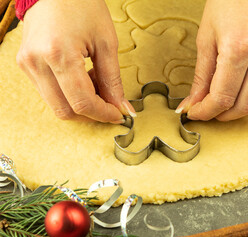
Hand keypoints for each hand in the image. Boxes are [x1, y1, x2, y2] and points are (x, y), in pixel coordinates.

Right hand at [16, 0, 135, 122]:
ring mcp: (28, 65)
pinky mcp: (25, 65)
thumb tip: (121, 106)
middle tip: (110, 102)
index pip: (82, 102)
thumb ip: (113, 80)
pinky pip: (49, 93)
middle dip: (92, 113)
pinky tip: (82, 78)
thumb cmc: (82, 6)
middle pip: (66, 110)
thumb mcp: (106, 42)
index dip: (103, 114)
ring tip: (95, 82)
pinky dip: (69, 94)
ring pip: (56, 105)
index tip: (119, 114)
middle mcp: (37, 63)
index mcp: (58, 54)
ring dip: (80, 103)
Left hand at [176, 0, 247, 120]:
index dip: (207, 111)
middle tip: (214, 110)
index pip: (222, 96)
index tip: (198, 113)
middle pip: (247, 104)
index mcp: (239, 46)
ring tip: (237, 104)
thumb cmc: (228, 2)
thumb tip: (194, 103)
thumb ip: (202, 76)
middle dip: (225, 114)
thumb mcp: (207, 37)